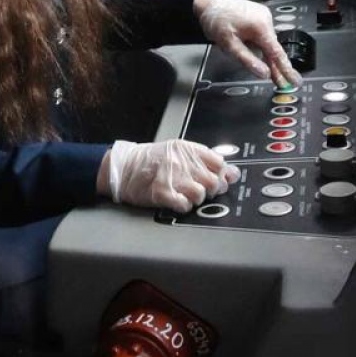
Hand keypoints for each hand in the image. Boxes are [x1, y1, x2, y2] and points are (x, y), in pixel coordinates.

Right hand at [97, 139, 239, 212]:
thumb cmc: (152, 160)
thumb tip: (231, 173)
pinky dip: (184, 207)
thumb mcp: (179, 152)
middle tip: (203, 191)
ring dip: (197, 199)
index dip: (223, 174)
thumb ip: (204, 160)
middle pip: (213, 181)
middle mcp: (182, 161)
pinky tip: (179, 203)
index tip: (222, 180)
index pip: (219, 162)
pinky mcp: (161, 192)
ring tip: (187, 196)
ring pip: (201, 194)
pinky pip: (184, 204)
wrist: (124, 167)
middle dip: (212, 190)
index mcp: (188, 150)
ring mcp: (172, 176)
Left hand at [194, 0, 302, 87]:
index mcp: (261, 27)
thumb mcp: (229, 45)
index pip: (277, 53)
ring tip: (264, 67)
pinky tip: (252, 48)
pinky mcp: (259, 15)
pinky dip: (261, 44)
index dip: (285, 69)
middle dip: (277, 66)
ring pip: (268, 42)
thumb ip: (248, 60)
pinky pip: (264, 34)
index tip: (293, 80)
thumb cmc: (217, 20)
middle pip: (274, 48)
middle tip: (282, 83)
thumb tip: (263, 73)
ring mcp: (264, 16)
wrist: (209, 2)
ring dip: (267, 55)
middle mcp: (266, 20)